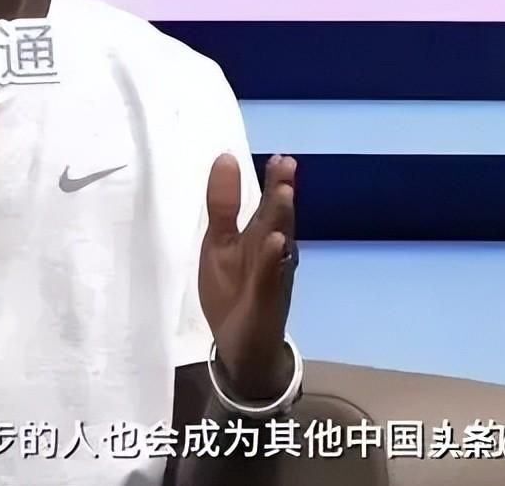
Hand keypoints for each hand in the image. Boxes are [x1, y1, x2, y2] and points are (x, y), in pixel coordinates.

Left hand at [199, 153, 297, 400]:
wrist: (241, 346)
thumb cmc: (232, 290)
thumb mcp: (219, 243)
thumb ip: (223, 205)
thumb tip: (225, 158)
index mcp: (260, 238)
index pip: (269, 205)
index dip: (275, 182)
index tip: (281, 158)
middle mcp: (273, 254)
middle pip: (278, 219)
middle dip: (281, 194)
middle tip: (286, 165)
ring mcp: (271, 278)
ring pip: (278, 245)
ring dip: (281, 219)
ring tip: (283, 193)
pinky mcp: (265, 302)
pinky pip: (270, 279)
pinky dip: (273, 261)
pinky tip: (277, 243)